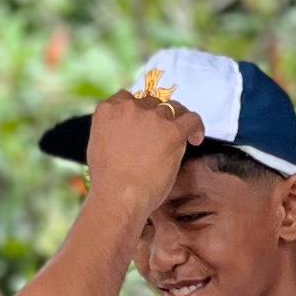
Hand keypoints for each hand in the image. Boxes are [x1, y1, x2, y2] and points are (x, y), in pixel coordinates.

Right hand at [81, 85, 204, 223]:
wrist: (117, 197)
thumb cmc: (107, 182)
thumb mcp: (100, 146)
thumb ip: (114, 132)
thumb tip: (131, 134)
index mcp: (108, 110)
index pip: (126, 98)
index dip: (138, 110)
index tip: (143, 121)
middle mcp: (129, 107)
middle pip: (150, 102)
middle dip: (156, 116)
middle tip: (160, 135)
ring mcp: (152, 117)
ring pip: (171, 108)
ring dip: (175, 122)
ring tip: (180, 138)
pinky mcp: (172, 131)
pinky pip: (191, 119)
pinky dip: (196, 127)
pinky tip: (196, 139)